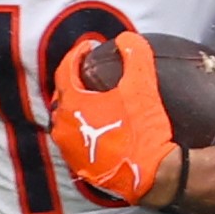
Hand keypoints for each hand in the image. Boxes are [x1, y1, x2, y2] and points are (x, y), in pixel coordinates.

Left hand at [51, 34, 185, 207]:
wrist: (152, 175)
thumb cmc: (143, 131)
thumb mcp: (143, 88)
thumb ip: (136, 56)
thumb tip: (127, 38)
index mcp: (72, 104)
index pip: (65, 71)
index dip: (76, 54)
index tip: (89, 47)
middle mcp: (63, 127)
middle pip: (62, 95)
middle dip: (73, 80)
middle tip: (89, 71)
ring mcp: (68, 148)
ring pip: (65, 119)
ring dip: (76, 105)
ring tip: (94, 97)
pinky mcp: (78, 164)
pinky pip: (74, 138)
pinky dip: (81, 126)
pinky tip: (99, 123)